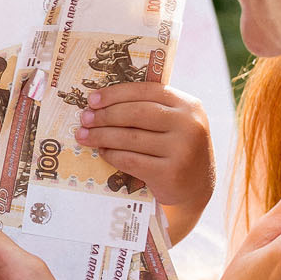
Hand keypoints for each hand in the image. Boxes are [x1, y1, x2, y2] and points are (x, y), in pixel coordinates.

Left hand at [74, 82, 214, 209]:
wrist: (196, 188)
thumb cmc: (176, 149)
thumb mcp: (173, 124)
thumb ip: (149, 109)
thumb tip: (100, 102)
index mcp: (188, 105)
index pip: (146, 91)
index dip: (116, 93)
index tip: (92, 99)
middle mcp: (189, 125)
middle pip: (136, 113)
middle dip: (105, 116)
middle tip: (84, 119)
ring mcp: (182, 150)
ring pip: (130, 138)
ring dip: (101, 136)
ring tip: (84, 136)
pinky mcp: (170, 173)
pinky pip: (131, 160)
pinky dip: (112, 155)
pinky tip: (102, 152)